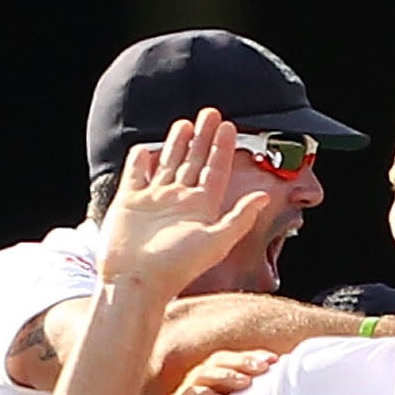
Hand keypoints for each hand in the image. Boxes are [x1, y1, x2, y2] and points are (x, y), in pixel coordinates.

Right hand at [97, 110, 276, 302]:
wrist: (137, 281)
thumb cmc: (176, 266)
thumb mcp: (216, 241)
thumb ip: (240, 218)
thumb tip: (264, 196)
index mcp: (201, 209)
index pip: (215, 171)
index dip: (222, 149)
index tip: (229, 128)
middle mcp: (179, 202)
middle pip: (193, 162)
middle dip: (202, 138)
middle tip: (210, 114)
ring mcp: (154, 201)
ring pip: (168, 164)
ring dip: (177, 144)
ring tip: (185, 123)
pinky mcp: (130, 202)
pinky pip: (137, 174)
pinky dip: (141, 160)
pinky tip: (146, 149)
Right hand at [162, 348, 280, 394]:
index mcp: (213, 388)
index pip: (230, 363)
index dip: (250, 357)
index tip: (273, 359)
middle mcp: (197, 390)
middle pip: (216, 363)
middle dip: (241, 362)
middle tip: (262, 367)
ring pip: (202, 375)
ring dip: (225, 376)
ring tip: (246, 382)